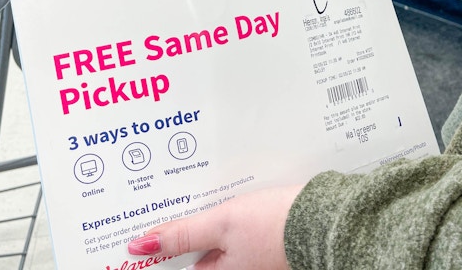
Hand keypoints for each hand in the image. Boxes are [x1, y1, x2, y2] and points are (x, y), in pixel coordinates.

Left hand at [127, 185, 302, 269]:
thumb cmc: (275, 223)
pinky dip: (220, 219)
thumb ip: (182, 234)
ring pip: (212, 242)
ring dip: (199, 223)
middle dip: (178, 233)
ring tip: (187, 199)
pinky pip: (230, 234)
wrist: (322, 217)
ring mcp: (249, 259)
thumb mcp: (222, 224)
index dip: (158, 249)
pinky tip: (218, 200)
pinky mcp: (261, 244)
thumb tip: (141, 246)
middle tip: (161, 209)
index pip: (179, 266)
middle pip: (194, 253)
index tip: (139, 234)